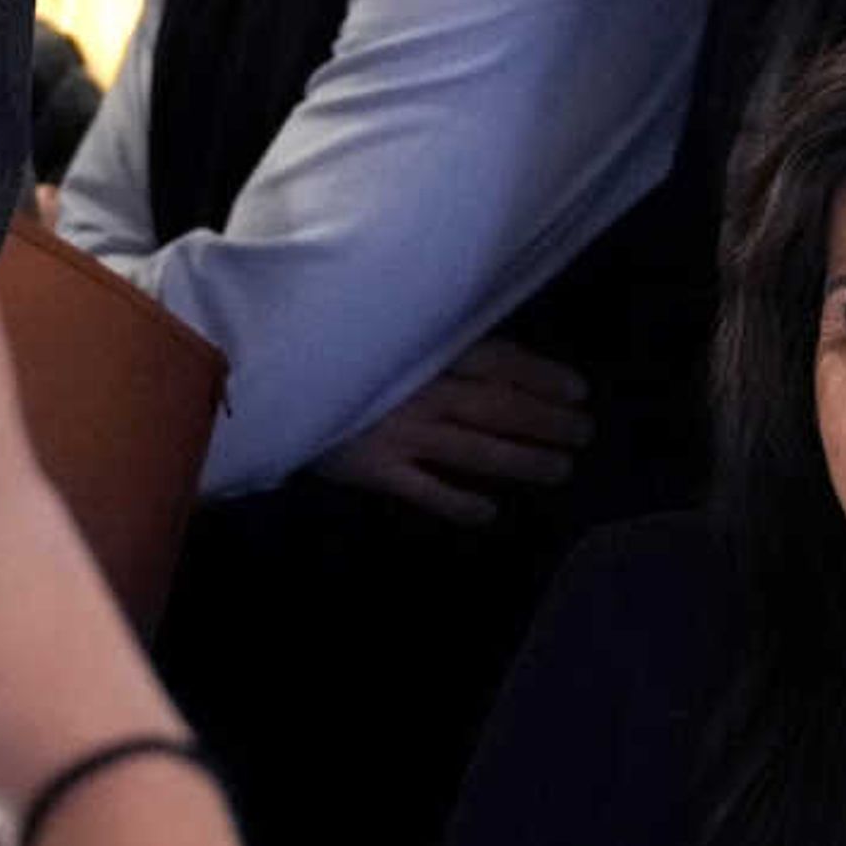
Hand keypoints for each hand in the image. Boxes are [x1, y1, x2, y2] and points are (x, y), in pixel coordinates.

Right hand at [312, 338, 592, 527]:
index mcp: (424, 348)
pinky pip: (426, 489)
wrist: (261, 374)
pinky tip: (489, 512)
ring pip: (474, 448)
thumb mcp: (381, 333)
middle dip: (546, 420)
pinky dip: (459, 501)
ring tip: (560, 469)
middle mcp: (420, 388)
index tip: (579, 391)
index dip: (541, 376)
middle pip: (498, 405)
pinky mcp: (374, 467)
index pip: (498, 360)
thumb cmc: (329, 349)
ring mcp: (398, 429)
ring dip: (522, 460)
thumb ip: (425, 343)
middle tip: (584, 433)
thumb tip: (483, 355)